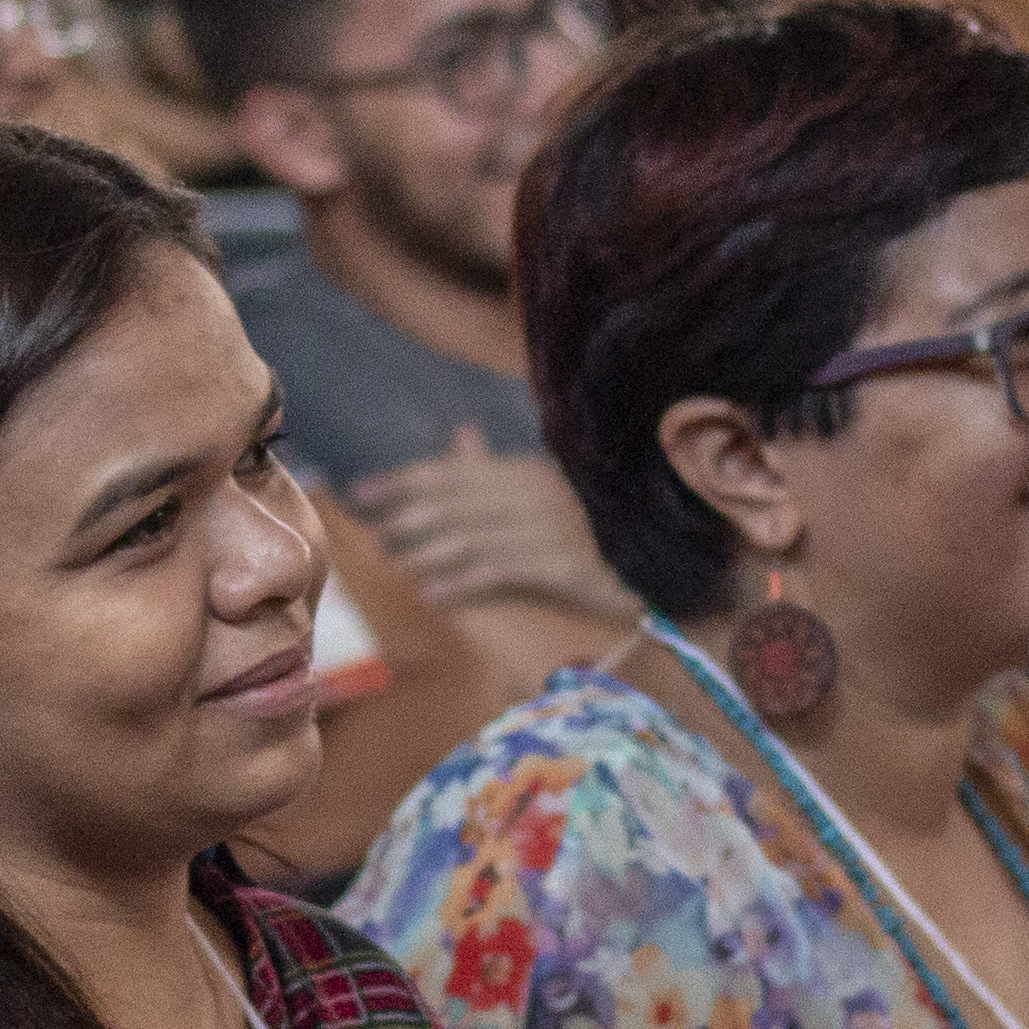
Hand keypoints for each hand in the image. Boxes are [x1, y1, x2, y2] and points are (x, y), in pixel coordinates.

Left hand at [346, 429, 627, 620]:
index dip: (404, 478)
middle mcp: (537, 490)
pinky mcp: (567, 563)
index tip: (360, 491)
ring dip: (425, 549)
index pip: (455, 469)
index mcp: (529, 470)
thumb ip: (499, 470)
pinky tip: (430, 592)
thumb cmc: (600, 528)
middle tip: (366, 531)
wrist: (669, 563)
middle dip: (405, 513)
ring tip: (391, 562)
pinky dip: (461, 580)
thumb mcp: (549, 490)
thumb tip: (461, 436)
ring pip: (473, 534)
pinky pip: (502, 569)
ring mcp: (553, 526)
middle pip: (456, 499)